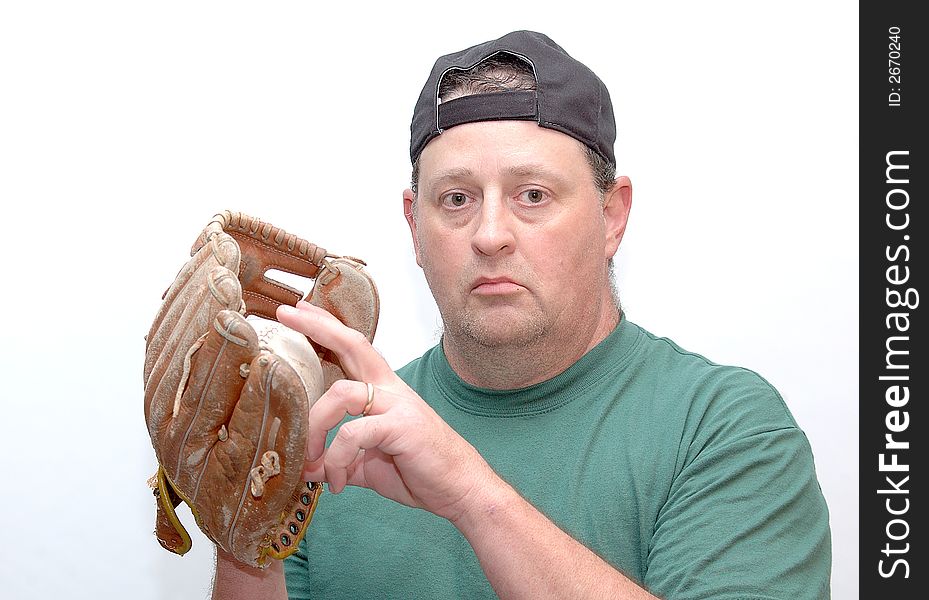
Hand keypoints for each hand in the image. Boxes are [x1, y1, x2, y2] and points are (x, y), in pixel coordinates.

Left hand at [276, 301, 495, 522]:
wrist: (459, 489)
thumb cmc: (420, 471)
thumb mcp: (368, 465)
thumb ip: (338, 460)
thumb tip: (306, 467)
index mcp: (383, 391)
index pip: (352, 348)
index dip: (326, 327)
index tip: (299, 311)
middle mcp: (390, 390)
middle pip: (352, 345)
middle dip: (318, 327)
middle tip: (287, 314)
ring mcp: (397, 404)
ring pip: (341, 394)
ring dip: (314, 428)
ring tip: (308, 461)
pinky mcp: (401, 426)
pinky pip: (353, 434)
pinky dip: (336, 459)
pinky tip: (335, 481)